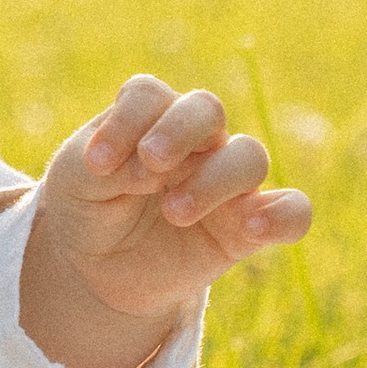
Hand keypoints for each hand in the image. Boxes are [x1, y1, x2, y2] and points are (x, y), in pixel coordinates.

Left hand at [17, 76, 312, 367]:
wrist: (99, 272)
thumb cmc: (88, 211)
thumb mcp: (73, 185)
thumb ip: (104, 167)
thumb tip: (150, 166)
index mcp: (147, 120)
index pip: (150, 96)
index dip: (126, 121)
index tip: (95, 162)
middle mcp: (193, 142)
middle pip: (206, 108)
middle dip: (179, 131)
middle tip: (150, 163)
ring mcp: (225, 183)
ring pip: (249, 155)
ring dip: (213, 179)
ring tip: (174, 212)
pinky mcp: (248, 228)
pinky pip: (293, 211)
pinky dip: (282, 214)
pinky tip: (252, 226)